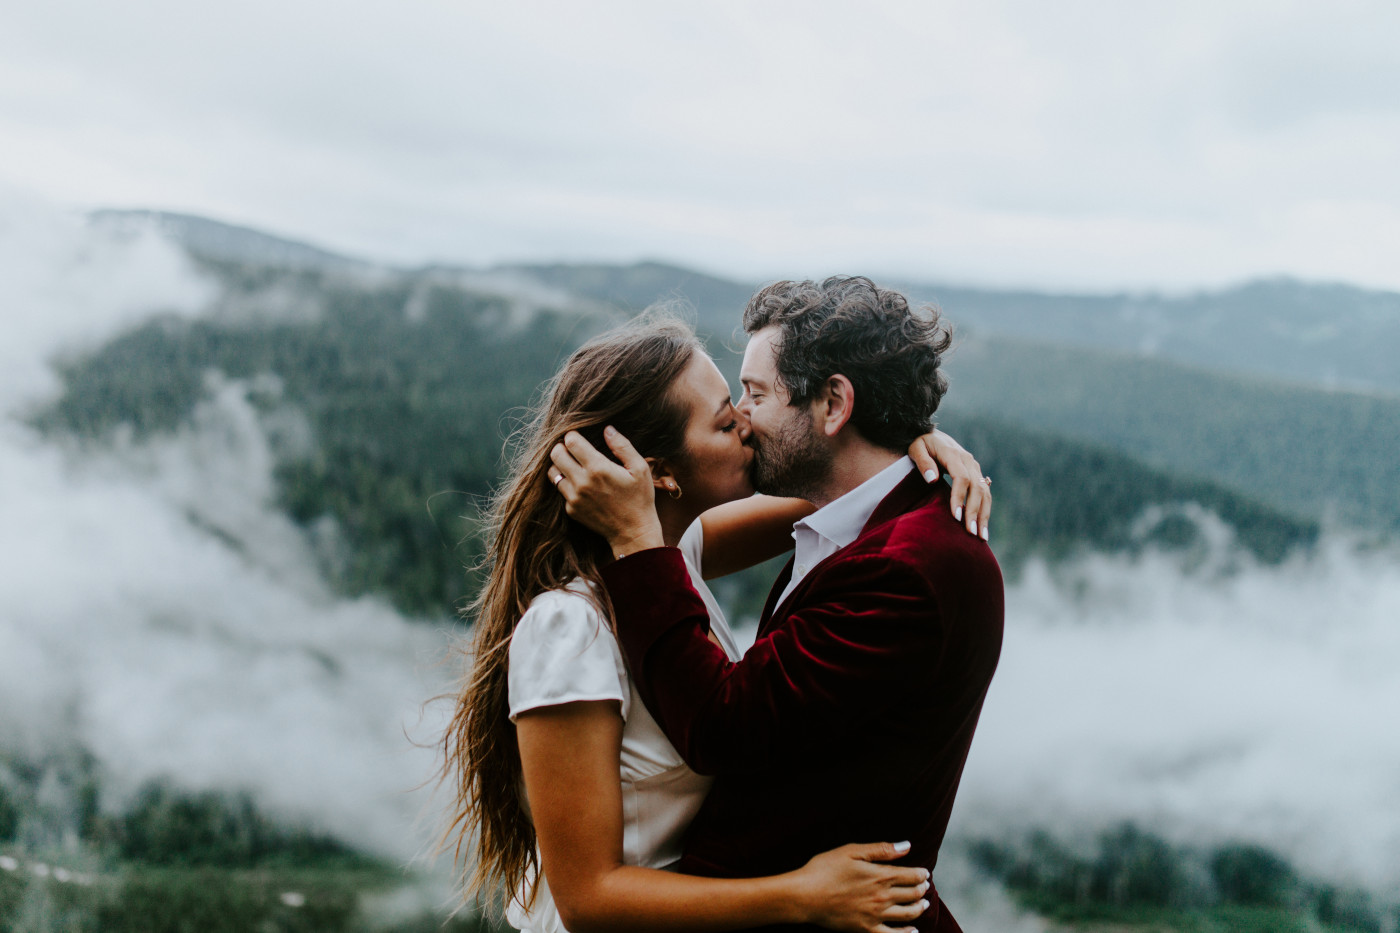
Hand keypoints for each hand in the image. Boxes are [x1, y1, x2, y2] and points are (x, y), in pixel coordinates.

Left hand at [548, 426, 665, 557]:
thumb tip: (607, 429)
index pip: (571, 442)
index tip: (578, 436)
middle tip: (572, 449)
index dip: (573, 435)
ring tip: (572, 465)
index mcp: (598, 468)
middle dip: (562, 447)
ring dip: (560, 465)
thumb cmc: (640, 498)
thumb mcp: (640, 469)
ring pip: (553, 472)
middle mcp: (581, 482)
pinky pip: (560, 490)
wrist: (633, 532)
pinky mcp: (571, 510)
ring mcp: (573, 497)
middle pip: (556, 454)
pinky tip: (580, 484)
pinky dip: (566, 484)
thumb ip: (622, 446)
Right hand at [791, 842, 929, 932]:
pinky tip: (913, 932)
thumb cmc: (825, 869)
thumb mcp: (851, 851)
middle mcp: (883, 897)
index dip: (921, 874)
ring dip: (920, 909)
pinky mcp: (867, 930)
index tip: (924, 873)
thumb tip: (907, 846)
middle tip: (925, 887)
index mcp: (880, 875)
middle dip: (922, 890)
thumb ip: (881, 849)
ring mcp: (876, 916)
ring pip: (908, 914)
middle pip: (913, 895)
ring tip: (924, 905)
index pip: (912, 876)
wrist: (805, 896)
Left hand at [908, 429, 990, 540]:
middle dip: (975, 512)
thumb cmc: (920, 443)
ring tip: (982, 537)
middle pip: (977, 488)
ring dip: (984, 515)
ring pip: (985, 492)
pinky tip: (982, 527)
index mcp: (954, 455)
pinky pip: (985, 493)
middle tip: (971, 533)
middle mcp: (969, 461)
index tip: (956, 517)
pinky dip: (985, 510)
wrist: (933, 435)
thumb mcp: (916, 448)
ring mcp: (975, 467)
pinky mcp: (976, 474)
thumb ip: (923, 462)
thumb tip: (932, 480)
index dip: (960, 498)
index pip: (962, 478)